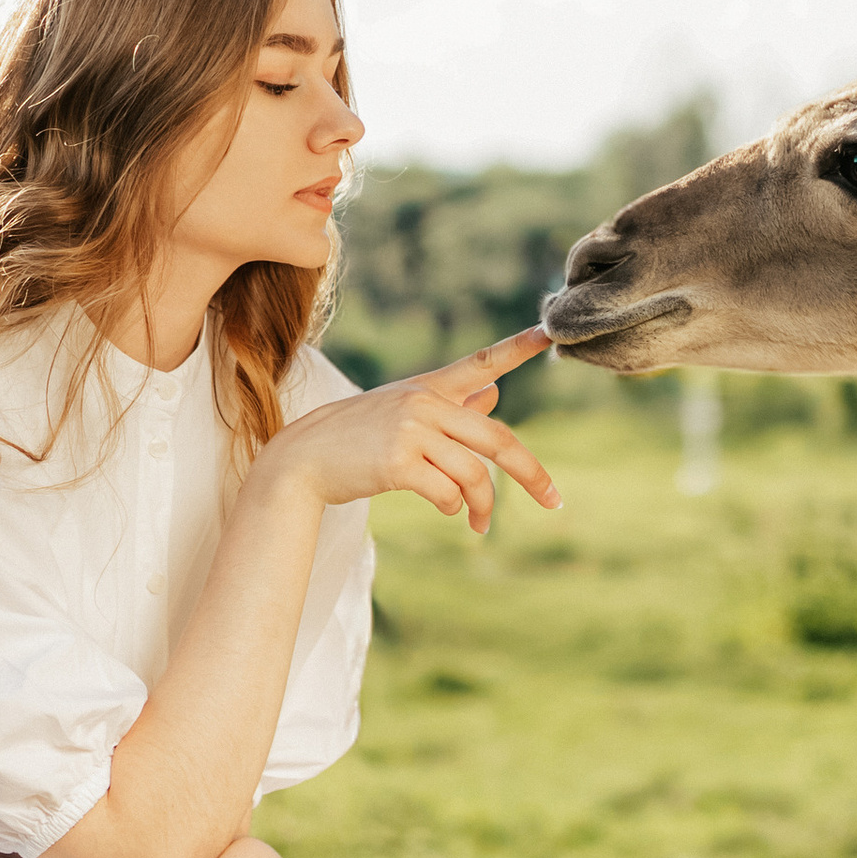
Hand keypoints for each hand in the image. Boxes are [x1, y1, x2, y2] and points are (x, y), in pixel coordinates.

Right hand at [259, 328, 559, 537]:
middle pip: (498, 439)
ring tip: (480, 525)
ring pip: (474, 474)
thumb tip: (496, 392)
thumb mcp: (405, 414)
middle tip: (554, 500)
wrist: (302, 459)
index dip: (517, 349)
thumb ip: (453, 405)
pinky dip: (453, 508)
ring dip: (484, 506)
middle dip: (531, 473)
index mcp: (429, 387)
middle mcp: (424, 403)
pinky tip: (448, 512)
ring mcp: (411, 431)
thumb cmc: (358, 438)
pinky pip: (446, 492)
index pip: (481, 362)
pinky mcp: (397, 462)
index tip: (549, 332)